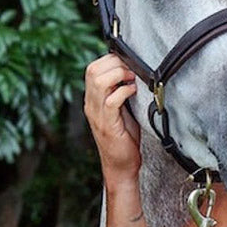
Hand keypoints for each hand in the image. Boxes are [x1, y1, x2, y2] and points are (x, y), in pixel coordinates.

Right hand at [84, 53, 141, 182]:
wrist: (121, 166)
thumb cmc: (124, 138)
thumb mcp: (123, 110)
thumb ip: (122, 93)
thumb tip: (135, 73)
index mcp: (92, 99)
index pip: (92, 68)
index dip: (110, 60)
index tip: (127, 62)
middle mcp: (91, 104)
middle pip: (92, 70)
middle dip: (114, 63)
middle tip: (131, 69)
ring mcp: (97, 114)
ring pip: (99, 82)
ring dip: (118, 74)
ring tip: (132, 79)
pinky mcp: (108, 124)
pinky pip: (111, 101)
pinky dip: (124, 92)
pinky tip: (134, 92)